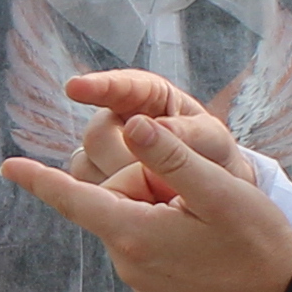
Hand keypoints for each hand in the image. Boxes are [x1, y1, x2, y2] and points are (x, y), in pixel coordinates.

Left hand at [0, 110, 291, 291]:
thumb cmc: (256, 237)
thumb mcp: (219, 189)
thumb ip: (171, 156)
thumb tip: (128, 123)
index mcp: (136, 234)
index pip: (76, 201)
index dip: (40, 181)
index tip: (8, 167)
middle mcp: (129, 265)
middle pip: (116, 206)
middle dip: (145, 187)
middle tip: (196, 196)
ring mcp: (143, 288)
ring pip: (131, 229)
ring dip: (156, 215)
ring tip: (205, 223)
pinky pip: (146, 256)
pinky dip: (165, 240)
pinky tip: (204, 247)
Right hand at [61, 68, 242, 197]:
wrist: (217, 194)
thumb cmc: (216, 157)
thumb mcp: (212, 142)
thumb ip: (182, 133)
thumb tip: (139, 126)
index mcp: (150, 97)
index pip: (120, 87)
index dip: (97, 87)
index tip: (74, 88)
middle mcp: (120, 121)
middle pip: (97, 134)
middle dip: (124, 159)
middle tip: (161, 179)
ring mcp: (105, 154)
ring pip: (86, 165)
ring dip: (120, 183)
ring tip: (161, 192)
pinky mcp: (99, 182)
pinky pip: (86, 192)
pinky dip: (113, 200)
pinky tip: (142, 205)